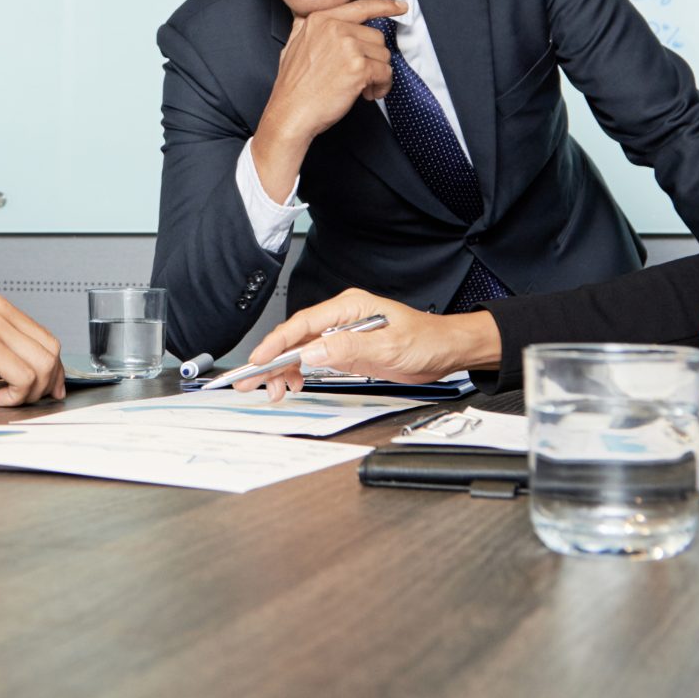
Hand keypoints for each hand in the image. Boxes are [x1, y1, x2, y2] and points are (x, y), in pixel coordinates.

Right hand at [0, 296, 64, 406]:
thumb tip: (27, 375)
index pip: (44, 337)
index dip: (51, 368)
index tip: (48, 389)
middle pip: (50, 349)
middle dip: (48, 381)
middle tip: (30, 400)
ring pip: (43, 363)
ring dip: (32, 390)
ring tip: (8, 398)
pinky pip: (25, 376)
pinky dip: (18, 394)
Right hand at [239, 288, 498, 397]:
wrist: (446, 350)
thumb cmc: (426, 340)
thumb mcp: (388, 346)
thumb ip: (349, 348)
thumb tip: (313, 352)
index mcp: (349, 307)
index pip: (303, 324)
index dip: (277, 343)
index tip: (259, 360)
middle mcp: (342, 318)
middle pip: (297, 338)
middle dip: (272, 361)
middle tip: (252, 382)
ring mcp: (342, 334)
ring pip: (302, 351)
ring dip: (284, 371)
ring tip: (273, 390)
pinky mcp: (347, 350)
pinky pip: (315, 360)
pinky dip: (300, 373)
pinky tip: (294, 384)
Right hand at [252, 0, 405, 199]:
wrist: (290, 113)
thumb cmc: (293, 87)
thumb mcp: (291, 46)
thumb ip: (303, 29)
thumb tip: (306, 19)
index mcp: (320, 20)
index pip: (360, 7)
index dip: (385, 6)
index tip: (401, 6)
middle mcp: (334, 28)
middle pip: (376, 36)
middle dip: (373, 58)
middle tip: (361, 77)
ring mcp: (347, 46)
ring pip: (384, 55)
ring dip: (378, 74)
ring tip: (362, 88)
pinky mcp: (359, 67)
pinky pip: (385, 73)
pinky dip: (382, 86)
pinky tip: (367, 95)